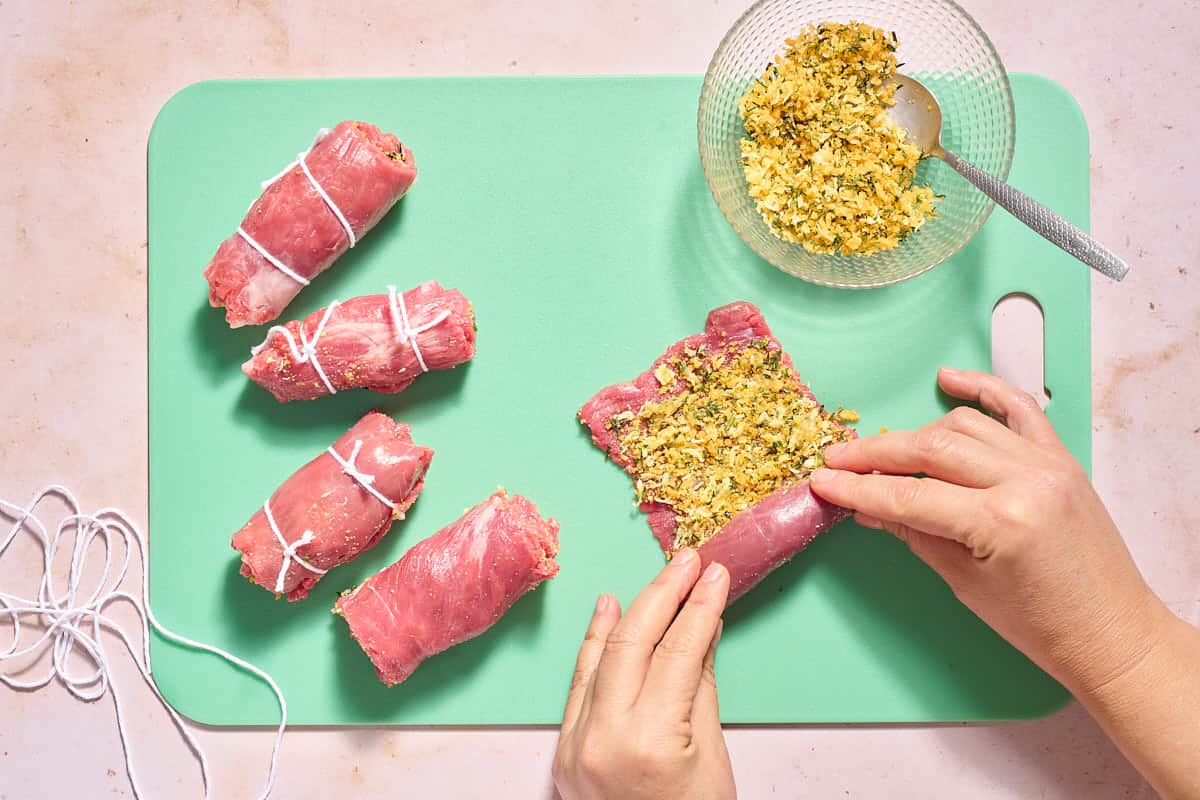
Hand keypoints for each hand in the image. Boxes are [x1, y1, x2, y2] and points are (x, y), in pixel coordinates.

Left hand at [552, 549, 735, 799]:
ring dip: (631, 611)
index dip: (700, 609)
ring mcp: (576, 746)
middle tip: (690, 562)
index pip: (678, 653)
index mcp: (649, 742)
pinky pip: (580, 684)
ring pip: (602, 656)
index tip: (715, 577)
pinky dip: (595, 645)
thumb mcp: (710, 759)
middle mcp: (603, 739)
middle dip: (665, 595)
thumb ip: (700, 689)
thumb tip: (701, 631)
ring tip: (660, 575)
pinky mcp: (564, 751)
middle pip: (635, 643)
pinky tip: (609, 610)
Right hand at [809, 368, 1169, 697]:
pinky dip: (983, 389)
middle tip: (836, 459)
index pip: (908, 495)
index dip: (858, 488)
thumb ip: (915, 534)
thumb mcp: (964, 583)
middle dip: (875, 454)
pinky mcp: (1061, 458)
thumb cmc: (1039, 625)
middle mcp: (1024, 480)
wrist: (1110, 633)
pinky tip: (949, 380)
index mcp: (999, 521)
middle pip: (930, 450)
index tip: (823, 481)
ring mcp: (1046, 463)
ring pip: (964, 426)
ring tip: (883, 450)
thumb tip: (868, 507)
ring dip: (917, 434)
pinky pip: (1019, 408)